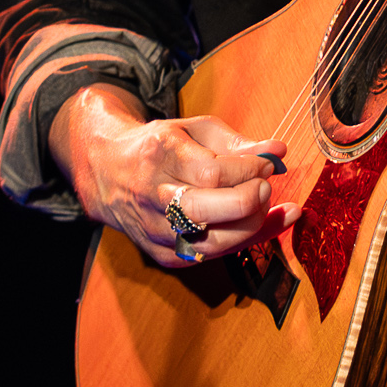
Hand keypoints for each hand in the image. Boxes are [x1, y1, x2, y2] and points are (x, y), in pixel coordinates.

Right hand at [50, 83, 300, 268]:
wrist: (108, 173)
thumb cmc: (160, 147)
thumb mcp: (194, 130)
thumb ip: (237, 142)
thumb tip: (278, 150)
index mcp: (160, 157)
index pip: (212, 173)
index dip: (248, 171)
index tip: (267, 164)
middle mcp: (154, 197)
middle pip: (207, 211)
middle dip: (249, 201)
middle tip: (266, 186)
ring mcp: (156, 231)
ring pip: (213, 242)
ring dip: (253, 226)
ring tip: (268, 204)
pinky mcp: (164, 255)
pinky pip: (213, 256)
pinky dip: (245, 241)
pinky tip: (267, 222)